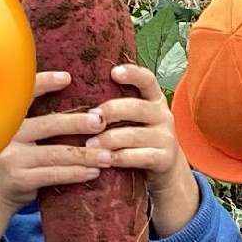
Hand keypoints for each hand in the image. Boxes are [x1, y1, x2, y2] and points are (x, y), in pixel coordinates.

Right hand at [0, 72, 108, 241]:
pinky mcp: (20, 179)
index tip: (67, 78)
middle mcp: (9, 135)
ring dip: (86, 154)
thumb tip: (80, 105)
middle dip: (77, 123)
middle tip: (101, 121)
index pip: (26, 95)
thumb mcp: (19, 136)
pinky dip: (77, 173)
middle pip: (48, 125)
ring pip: (56, 153)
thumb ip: (38, 122)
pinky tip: (94, 172)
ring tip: (108, 155)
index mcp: (10, 119)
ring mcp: (13, 158)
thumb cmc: (15, 160)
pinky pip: (54, 174)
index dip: (45, 83)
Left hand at [91, 65, 200, 234]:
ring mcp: (166, 137)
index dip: (132, 74)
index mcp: (154, 99)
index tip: (113, 72)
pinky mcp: (164, 158)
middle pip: (137, 107)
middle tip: (90, 116)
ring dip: (109, 139)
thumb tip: (76, 91)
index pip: (147, 80)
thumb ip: (117, 106)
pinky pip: (140, 157)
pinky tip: (105, 161)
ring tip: (89, 144)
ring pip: (135, 135)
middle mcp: (162, 115)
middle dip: (112, 111)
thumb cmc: (138, 138)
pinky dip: (120, 158)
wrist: (165, 169)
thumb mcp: (134, 119)